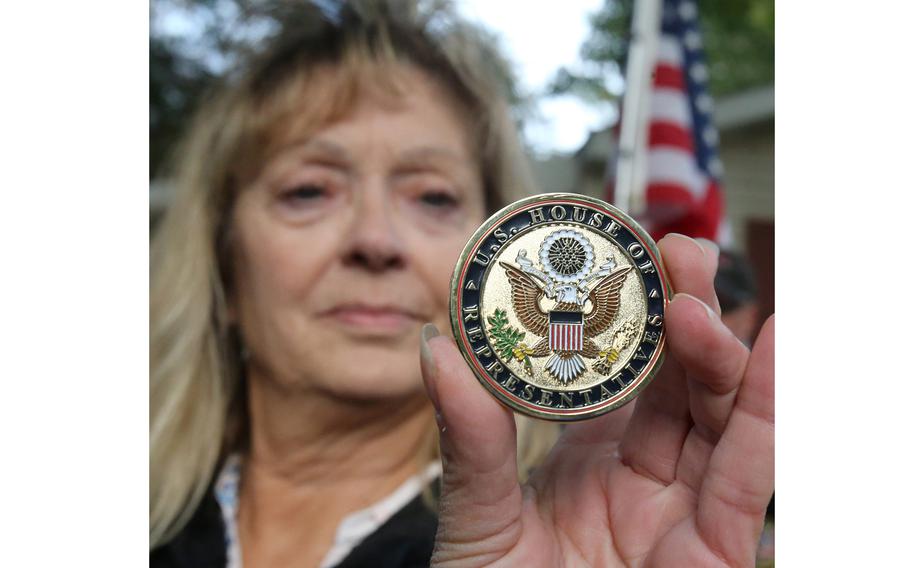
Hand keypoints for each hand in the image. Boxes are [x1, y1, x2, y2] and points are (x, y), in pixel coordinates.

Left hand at [420, 233, 773, 566]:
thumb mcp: (476, 525)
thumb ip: (468, 443)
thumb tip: (434, 345)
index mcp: (586, 463)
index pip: (619, 376)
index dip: (627, 317)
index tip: (619, 257)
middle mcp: (644, 481)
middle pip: (680, 384)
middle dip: (683, 314)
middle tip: (676, 251)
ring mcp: (683, 516)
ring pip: (724, 421)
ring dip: (724, 355)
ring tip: (709, 295)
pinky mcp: (714, 556)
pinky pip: (750, 484)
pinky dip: (771, 419)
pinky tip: (779, 352)